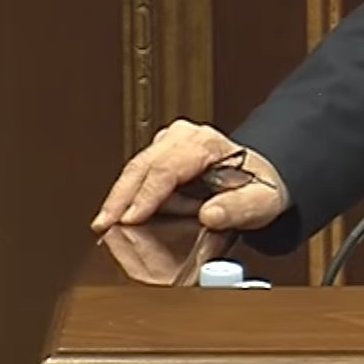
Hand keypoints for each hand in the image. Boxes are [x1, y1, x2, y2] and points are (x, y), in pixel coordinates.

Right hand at [91, 119, 287, 233]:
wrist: (259, 177)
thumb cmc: (258, 187)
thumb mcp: (260, 202)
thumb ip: (238, 209)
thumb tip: (211, 215)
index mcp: (206, 143)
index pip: (167, 167)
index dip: (146, 194)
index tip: (129, 218)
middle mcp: (183, 137)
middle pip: (143, 165)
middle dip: (120, 197)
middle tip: (103, 225)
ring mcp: (169, 143)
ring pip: (135, 170)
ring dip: (124, 199)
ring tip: (115, 226)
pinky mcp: (159, 155)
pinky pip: (138, 175)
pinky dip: (130, 197)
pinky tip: (124, 217)